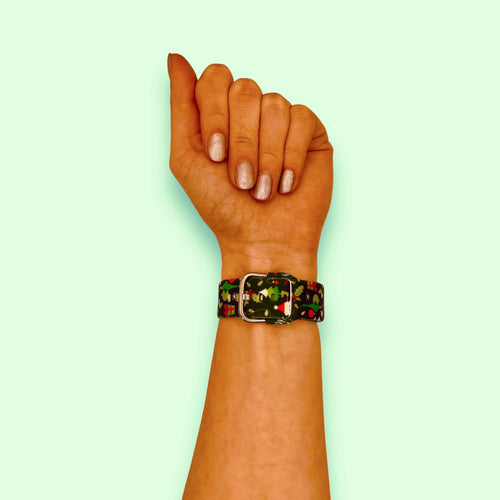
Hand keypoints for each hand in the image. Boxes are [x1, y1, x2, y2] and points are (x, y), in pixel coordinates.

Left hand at [168, 54, 332, 278]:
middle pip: (245, 89)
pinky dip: (290, 157)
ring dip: (266, 155)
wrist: (261, 241)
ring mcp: (280, 121)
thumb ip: (181, 107)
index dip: (216, 115)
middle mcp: (250, 113)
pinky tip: (285, 183)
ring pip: (275, 104)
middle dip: (241, 142)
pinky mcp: (310, 133)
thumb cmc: (222, 208)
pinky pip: (302, 119)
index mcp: (219, 114)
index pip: (215, 78)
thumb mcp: (186, 158)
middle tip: (241, 181)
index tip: (216, 156)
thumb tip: (176, 58)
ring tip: (263, 189)